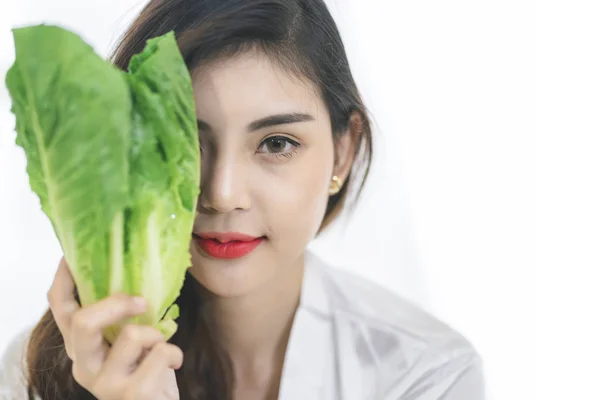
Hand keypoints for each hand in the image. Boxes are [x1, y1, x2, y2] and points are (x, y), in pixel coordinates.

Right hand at [47, 257, 181, 399]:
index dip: (64, 278)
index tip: (73, 255)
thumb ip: (121, 319)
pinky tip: (172, 364)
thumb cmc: (145, 373)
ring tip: (159, 346)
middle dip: (117, 303)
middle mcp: (84, 365)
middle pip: (83, 321)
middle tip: (142, 302)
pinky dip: (174, 353)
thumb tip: (135, 274)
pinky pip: (161, 354)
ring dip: (157, 334)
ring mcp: (104, 383)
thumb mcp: (128, 343)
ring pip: (132, 335)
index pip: (60, 308)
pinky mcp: (131, 394)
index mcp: (81, 348)